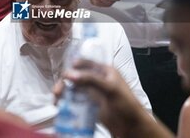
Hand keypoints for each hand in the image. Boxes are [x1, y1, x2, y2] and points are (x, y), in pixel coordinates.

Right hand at [54, 60, 170, 137]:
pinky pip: (75, 101)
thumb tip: (70, 74)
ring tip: (56, 100)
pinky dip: (67, 102)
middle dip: (65, 82)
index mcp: (104, 71)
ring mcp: (92, 93)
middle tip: (57, 90)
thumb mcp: (110, 88)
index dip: (74, 65)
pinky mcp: (89, 105)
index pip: (86, 63)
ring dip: (64, 93)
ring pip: (74, 89)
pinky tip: (61, 107)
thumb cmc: (127, 104)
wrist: (132, 126)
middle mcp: (96, 80)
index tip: (64, 73)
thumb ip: (91, 79)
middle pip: (76, 76)